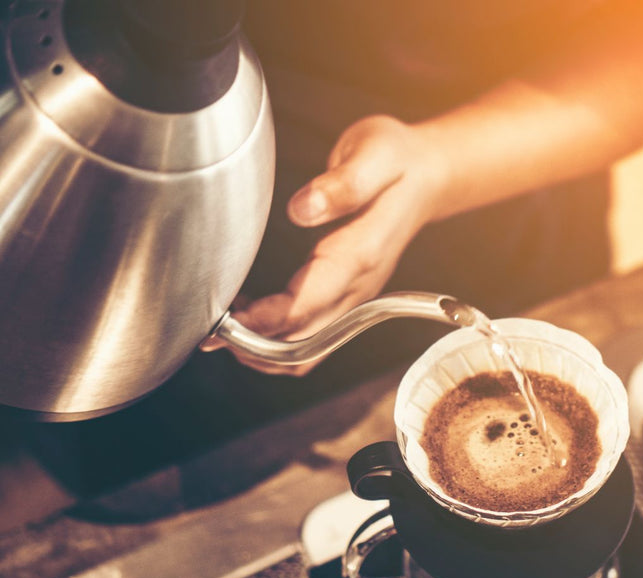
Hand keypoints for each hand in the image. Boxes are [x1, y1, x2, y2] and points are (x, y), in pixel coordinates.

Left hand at [204, 115, 449, 374]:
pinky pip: (312, 338)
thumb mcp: (373, 153)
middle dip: (252, 345)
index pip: (305, 307)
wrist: (429, 173)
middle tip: (206, 329)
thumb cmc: (397, 159)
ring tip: (222, 329)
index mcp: (359, 255)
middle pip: (302, 344)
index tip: (222, 318)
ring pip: (306, 351)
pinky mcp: (347, 296)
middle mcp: (358, 286)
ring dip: (263, 351)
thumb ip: (340, 183)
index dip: (261, 322)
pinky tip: (250, 318)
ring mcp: (354, 296)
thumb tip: (301, 209)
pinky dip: (278, 341)